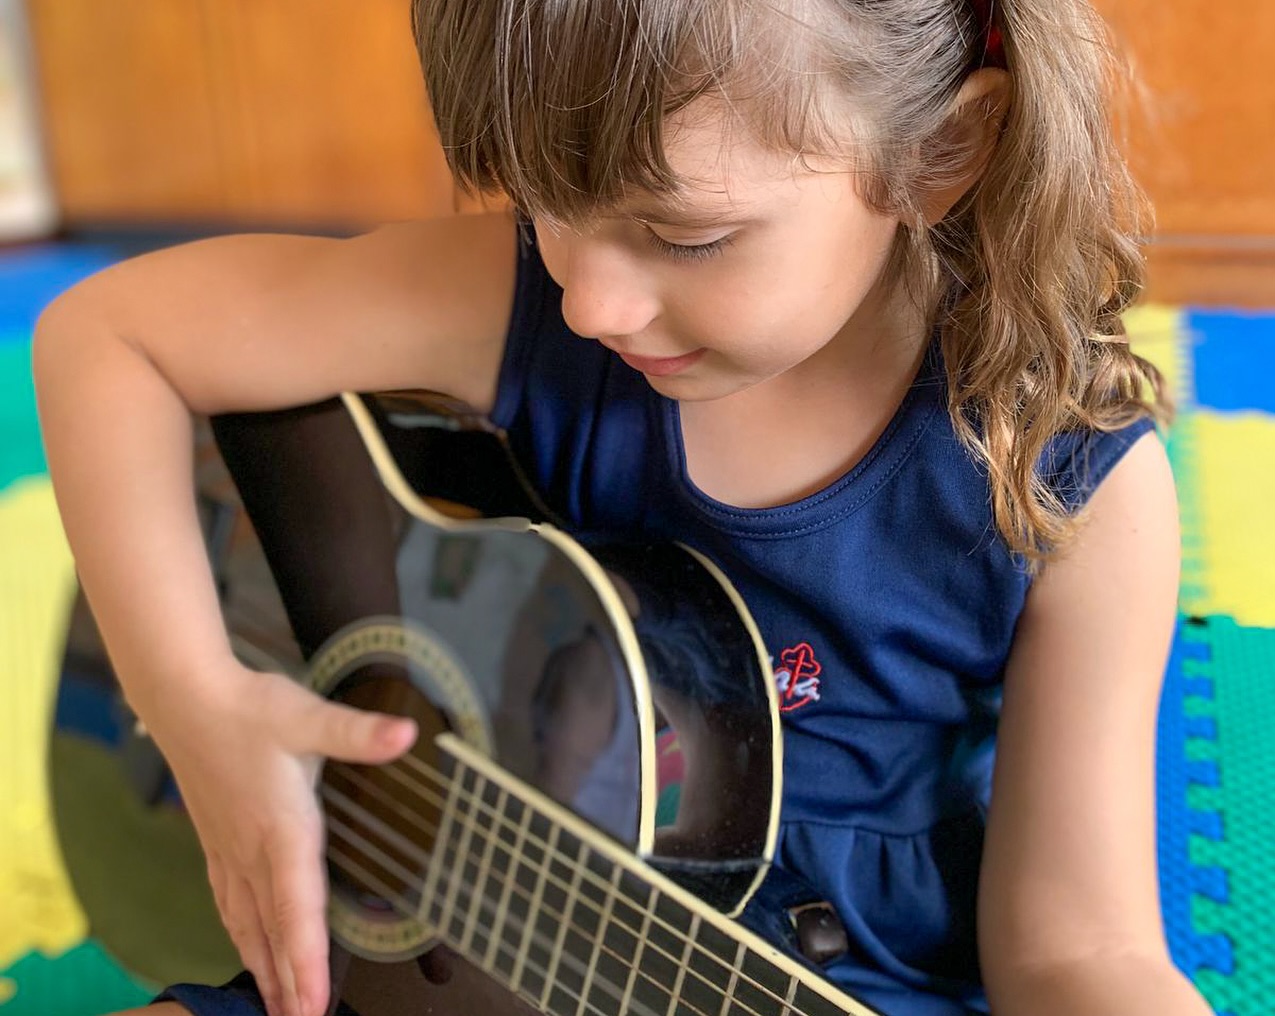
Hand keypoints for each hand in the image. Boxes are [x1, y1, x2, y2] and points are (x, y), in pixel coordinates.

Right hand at [143, 664, 416, 1015]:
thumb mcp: (310, 717)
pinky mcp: (216, 841)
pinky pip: (229, 903)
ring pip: (247, 923)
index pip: (298, 911)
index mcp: (281, 830)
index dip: (308, 962)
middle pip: (271, 932)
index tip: (312, 1007)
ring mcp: (229, 850)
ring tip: (276, 1008)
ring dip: (264, 967)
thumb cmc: (249, 709)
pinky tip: (246, 946)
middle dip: (287, 984)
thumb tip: (406, 735)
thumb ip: (359, 734)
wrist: (185, 698)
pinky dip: (241, 934)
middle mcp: (252, 851)